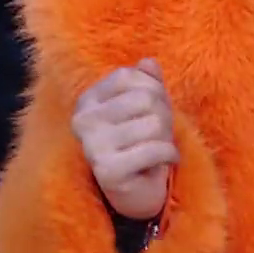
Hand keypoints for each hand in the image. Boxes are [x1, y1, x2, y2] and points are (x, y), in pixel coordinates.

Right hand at [73, 58, 178, 220]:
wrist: (136, 190)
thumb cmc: (140, 142)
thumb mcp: (145, 107)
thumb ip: (146, 82)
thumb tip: (148, 62)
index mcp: (88, 100)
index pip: (129, 76)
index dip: (153, 89)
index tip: (153, 108)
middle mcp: (83, 120)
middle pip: (145, 99)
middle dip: (164, 115)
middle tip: (160, 132)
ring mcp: (92, 146)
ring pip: (154, 123)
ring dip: (166, 137)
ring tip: (158, 147)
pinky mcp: (108, 170)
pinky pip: (156, 149)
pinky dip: (170, 154)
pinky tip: (163, 162)